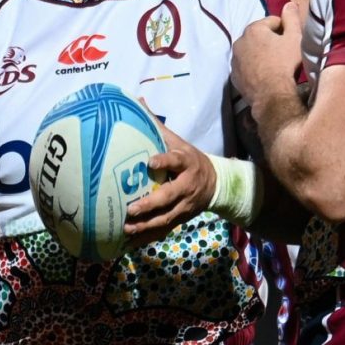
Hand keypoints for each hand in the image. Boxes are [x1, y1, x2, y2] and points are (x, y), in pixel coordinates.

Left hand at [124, 116, 215, 247]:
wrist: (217, 184)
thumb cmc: (190, 160)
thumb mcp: (179, 141)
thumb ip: (157, 125)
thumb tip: (137, 100)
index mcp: (186, 163)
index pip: (176, 161)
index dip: (165, 161)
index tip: (150, 162)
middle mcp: (187, 186)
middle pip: (170, 196)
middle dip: (151, 204)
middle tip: (130, 208)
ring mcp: (185, 206)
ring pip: (166, 218)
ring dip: (147, 226)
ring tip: (127, 228)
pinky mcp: (181, 219)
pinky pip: (164, 230)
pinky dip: (148, 238)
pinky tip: (129, 243)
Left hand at [232, 2, 304, 108]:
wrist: (272, 95)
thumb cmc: (285, 64)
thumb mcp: (295, 38)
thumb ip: (292, 18)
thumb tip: (290, 4)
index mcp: (253, 29)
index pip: (272, 21)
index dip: (285, 30)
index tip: (291, 41)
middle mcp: (239, 41)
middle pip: (259, 36)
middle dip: (270, 41)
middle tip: (284, 53)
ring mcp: (234, 60)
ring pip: (250, 51)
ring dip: (260, 54)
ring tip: (274, 65)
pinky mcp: (234, 76)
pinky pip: (245, 66)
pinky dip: (253, 67)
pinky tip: (264, 75)